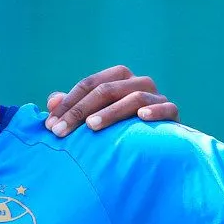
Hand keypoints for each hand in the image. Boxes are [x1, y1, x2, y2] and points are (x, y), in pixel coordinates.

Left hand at [42, 65, 178, 137]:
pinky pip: (166, 108)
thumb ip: (74, 107)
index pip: (89, 84)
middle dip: (80, 110)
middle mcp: (138, 82)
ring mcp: (157, 96)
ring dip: (111, 112)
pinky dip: (154, 111)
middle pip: (107, 89)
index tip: (50, 124)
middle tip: (60, 131)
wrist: (159, 144)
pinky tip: (141, 118)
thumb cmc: (120, 128)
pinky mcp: (173, 112)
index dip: (68, 103)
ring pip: (134, 97)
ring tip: (91, 127)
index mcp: (119, 78)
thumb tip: (51, 101)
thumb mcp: (94, 117)